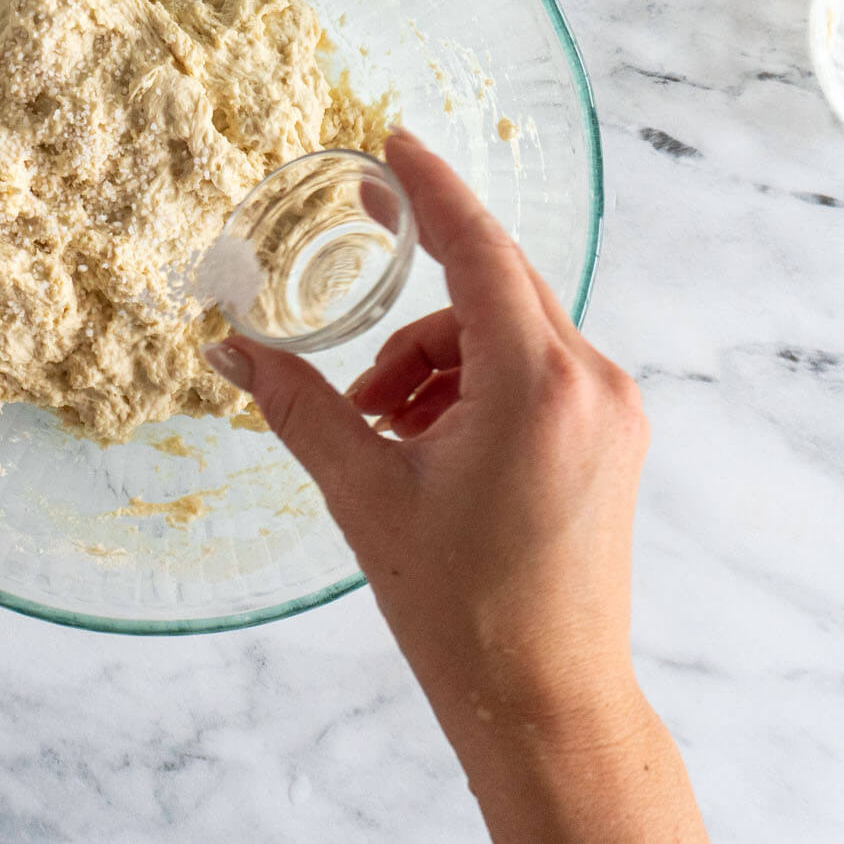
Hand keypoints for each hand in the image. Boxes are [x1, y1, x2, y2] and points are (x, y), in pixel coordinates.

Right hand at [204, 131, 648, 726]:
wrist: (548, 702)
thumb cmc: (463, 611)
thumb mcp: (366, 494)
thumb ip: (300, 406)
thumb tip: (231, 351)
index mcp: (537, 384)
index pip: (478, 248)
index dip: (428, 187)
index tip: (390, 141)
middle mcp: (592, 382)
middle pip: (495, 284)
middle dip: (418, 282)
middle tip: (357, 235)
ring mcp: (611, 412)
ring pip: (511, 330)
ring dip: (436, 353)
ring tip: (377, 423)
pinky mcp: (612, 440)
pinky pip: (535, 370)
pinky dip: (472, 383)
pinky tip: (422, 439)